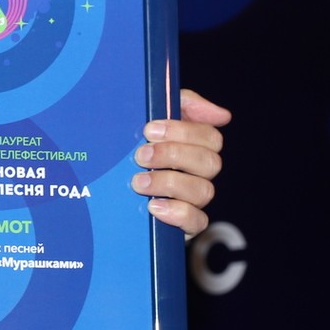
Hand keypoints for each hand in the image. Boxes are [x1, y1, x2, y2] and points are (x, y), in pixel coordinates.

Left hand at [131, 87, 230, 235]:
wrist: (107, 198)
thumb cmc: (132, 151)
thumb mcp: (150, 119)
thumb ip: (183, 104)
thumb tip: (222, 115)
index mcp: (193, 147)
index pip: (210, 136)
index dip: (183, 131)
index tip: (149, 130)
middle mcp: (198, 173)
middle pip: (210, 162)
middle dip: (173, 155)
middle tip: (140, 156)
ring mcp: (193, 200)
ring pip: (203, 190)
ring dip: (169, 183)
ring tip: (138, 182)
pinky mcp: (185, 225)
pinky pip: (197, 221)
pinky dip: (177, 213)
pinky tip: (154, 207)